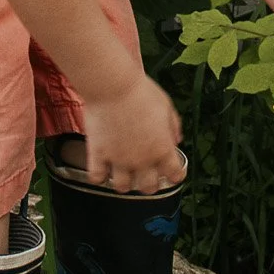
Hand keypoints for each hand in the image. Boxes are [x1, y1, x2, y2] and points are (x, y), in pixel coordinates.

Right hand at [78, 75, 186, 193]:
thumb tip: (176, 139)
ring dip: (124, 182)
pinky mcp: (98, 154)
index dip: (174, 174)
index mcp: (162, 148)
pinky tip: (102, 168)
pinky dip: (99, 176)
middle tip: (146, 174)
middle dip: (149, 184)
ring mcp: (118, 159)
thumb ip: (173, 126)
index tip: (171, 171)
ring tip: (122, 172)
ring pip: (122, 187)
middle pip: (148, 187)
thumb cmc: (140, 91)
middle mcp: (142, 159)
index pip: (174, 175)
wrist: (112, 85)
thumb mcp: (166, 106)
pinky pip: (97, 177)